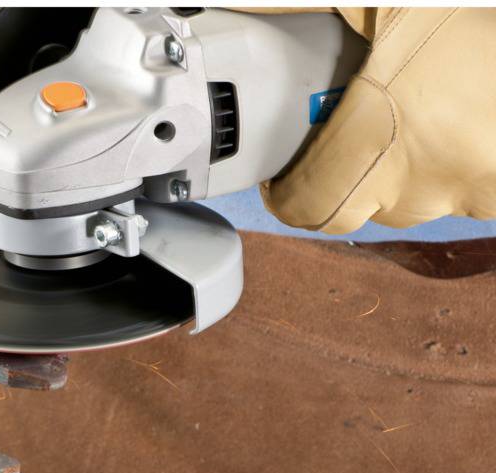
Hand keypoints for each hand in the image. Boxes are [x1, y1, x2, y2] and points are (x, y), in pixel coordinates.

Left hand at [258, 8, 495, 232]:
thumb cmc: (471, 22)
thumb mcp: (394, 5)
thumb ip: (314, 8)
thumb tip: (243, 8)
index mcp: (379, 138)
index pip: (308, 207)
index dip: (287, 197)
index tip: (281, 178)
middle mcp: (421, 181)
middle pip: (355, 209)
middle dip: (340, 182)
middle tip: (338, 143)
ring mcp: (469, 192)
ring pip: (408, 205)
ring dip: (396, 175)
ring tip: (405, 121)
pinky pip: (460, 198)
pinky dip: (444, 174)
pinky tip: (447, 133)